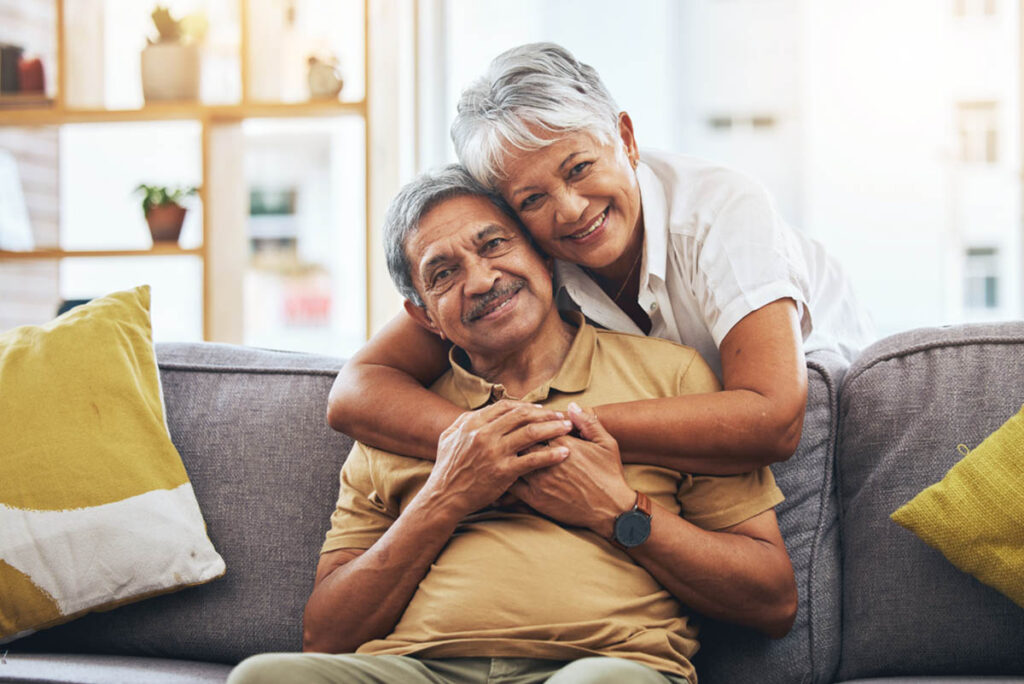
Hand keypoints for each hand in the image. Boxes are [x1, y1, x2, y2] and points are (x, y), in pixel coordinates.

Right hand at [423, 400, 572, 517]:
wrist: (443, 498)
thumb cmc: (446, 469)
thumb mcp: (448, 438)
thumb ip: (464, 421)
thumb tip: (480, 411)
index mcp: (473, 423)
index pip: (506, 407)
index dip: (527, 406)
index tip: (542, 409)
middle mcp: (484, 434)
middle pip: (522, 416)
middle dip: (545, 414)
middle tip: (562, 416)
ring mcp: (494, 452)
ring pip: (531, 433)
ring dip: (553, 428)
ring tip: (568, 428)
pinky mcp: (503, 472)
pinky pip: (533, 460)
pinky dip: (551, 455)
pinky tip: (564, 453)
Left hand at [511, 403, 634, 536]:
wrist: (611, 510)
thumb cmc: (609, 474)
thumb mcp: (606, 443)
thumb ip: (588, 422)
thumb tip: (570, 406)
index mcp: (564, 444)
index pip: (536, 424)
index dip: (530, 422)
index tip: (527, 422)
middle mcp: (548, 460)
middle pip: (521, 440)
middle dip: (515, 435)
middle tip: (509, 433)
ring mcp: (540, 480)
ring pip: (514, 460)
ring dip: (508, 454)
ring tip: (503, 450)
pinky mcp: (535, 499)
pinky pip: (512, 484)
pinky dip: (506, 476)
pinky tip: (503, 471)